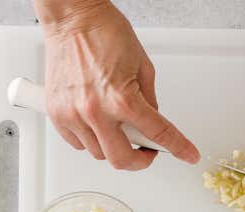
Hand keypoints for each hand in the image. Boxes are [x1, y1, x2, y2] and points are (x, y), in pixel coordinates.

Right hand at [40, 1, 199, 168]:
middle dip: (139, 160)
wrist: (73, 19)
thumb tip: (153, 122)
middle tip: (145, 150)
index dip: (178, 148)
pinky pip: (77, 143)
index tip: (188, 155)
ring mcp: (73, 114)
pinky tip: (98, 124)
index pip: (158, 133)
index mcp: (122, 99)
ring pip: (98, 153)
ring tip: (118, 126)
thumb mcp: (143, 67)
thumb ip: (150, 100)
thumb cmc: (105, 34)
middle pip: (121, 160)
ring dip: (113, 146)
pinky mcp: (56, 113)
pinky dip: (90, 140)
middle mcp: (96, 111)